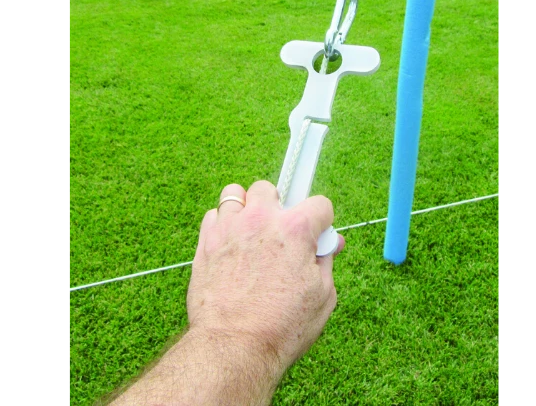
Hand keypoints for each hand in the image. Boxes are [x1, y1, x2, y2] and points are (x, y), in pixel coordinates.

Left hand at [187, 180, 344, 371]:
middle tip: (279, 234)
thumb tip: (328, 245)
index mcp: (296, 230)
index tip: (315, 234)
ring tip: (251, 233)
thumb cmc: (282, 327)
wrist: (234, 347)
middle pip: (270, 189)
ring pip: (236, 194)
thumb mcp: (322, 296)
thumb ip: (326, 261)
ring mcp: (230, 227)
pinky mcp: (206, 241)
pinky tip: (231, 246)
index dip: (321, 221)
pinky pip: (214, 215)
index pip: (318, 203)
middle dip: (278, 207)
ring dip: (246, 208)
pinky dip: (223, 225)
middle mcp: (261, 220)